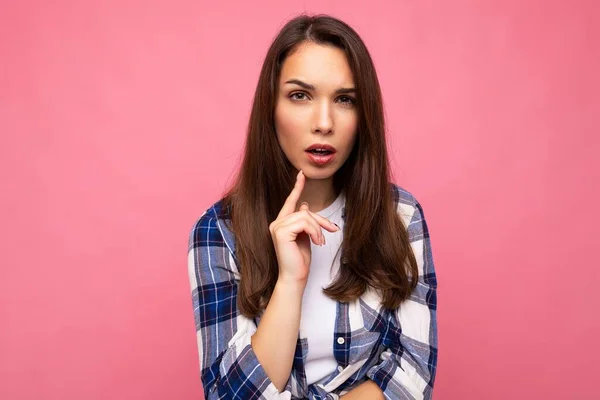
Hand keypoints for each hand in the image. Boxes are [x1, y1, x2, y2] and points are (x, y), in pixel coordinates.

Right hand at [269, 170, 339, 285]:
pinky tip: (317, 242)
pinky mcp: (281, 232)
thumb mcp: (305, 237)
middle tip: (333, 229)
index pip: (290, 202)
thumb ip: (304, 222)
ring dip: (318, 229)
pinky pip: (304, 223)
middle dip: (321, 220)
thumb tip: (305, 206)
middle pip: (304, 210)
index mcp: (282, 223)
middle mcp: (277, 223)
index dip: (297, 187)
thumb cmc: (299, 261)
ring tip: (321, 241)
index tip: (302, 174)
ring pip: (305, 216)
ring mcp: (277, 227)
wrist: (294, 277)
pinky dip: (315, 232)